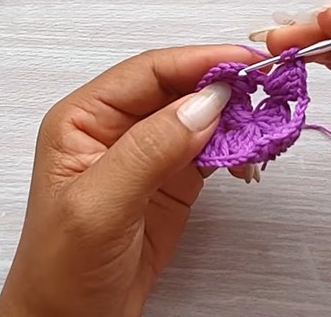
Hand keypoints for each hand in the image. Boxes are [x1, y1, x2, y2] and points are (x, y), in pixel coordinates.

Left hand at [0, 45, 259, 316]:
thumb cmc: (61, 270)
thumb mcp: (98, 206)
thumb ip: (148, 151)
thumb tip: (204, 103)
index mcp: (83, 119)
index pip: (147, 72)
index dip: (198, 61)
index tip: (245, 61)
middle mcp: (115, 129)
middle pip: (178, 87)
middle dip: (223, 84)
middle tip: (269, 85)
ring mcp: (146, 155)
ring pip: (199, 117)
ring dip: (235, 115)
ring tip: (269, 117)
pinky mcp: (172, 182)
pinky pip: (210, 150)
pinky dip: (236, 146)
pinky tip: (253, 150)